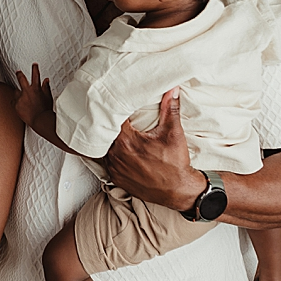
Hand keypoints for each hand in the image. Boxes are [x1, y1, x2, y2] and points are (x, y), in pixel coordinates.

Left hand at [13, 64, 53, 129]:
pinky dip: (16, 103)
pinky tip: (21, 108)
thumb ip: (46, 87)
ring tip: (24, 101)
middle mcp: (27, 91)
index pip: (36, 75)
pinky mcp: (16, 104)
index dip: (35, 68)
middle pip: (21, 79)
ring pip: (16, 92)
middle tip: (18, 71)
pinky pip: (13, 102)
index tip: (34, 64)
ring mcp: (21, 97)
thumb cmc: (45, 110)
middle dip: (19, 74)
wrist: (40, 120)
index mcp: (36, 88)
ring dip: (18, 94)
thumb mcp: (48, 97)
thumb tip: (46, 80)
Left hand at [103, 87, 202, 211]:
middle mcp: (116, 155)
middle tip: (111, 114)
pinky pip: (105, 162)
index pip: (111, 119)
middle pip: (103, 133)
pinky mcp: (115, 178)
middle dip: (107, 123)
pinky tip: (115, 148)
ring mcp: (114, 168)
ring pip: (102, 148)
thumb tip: (172, 89)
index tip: (115, 103)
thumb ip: (170, 108)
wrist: (178, 191)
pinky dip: (108, 154)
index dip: (112, 109)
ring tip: (111, 130)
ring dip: (106, 140)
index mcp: (127, 141)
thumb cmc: (175, 164)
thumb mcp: (173, 133)